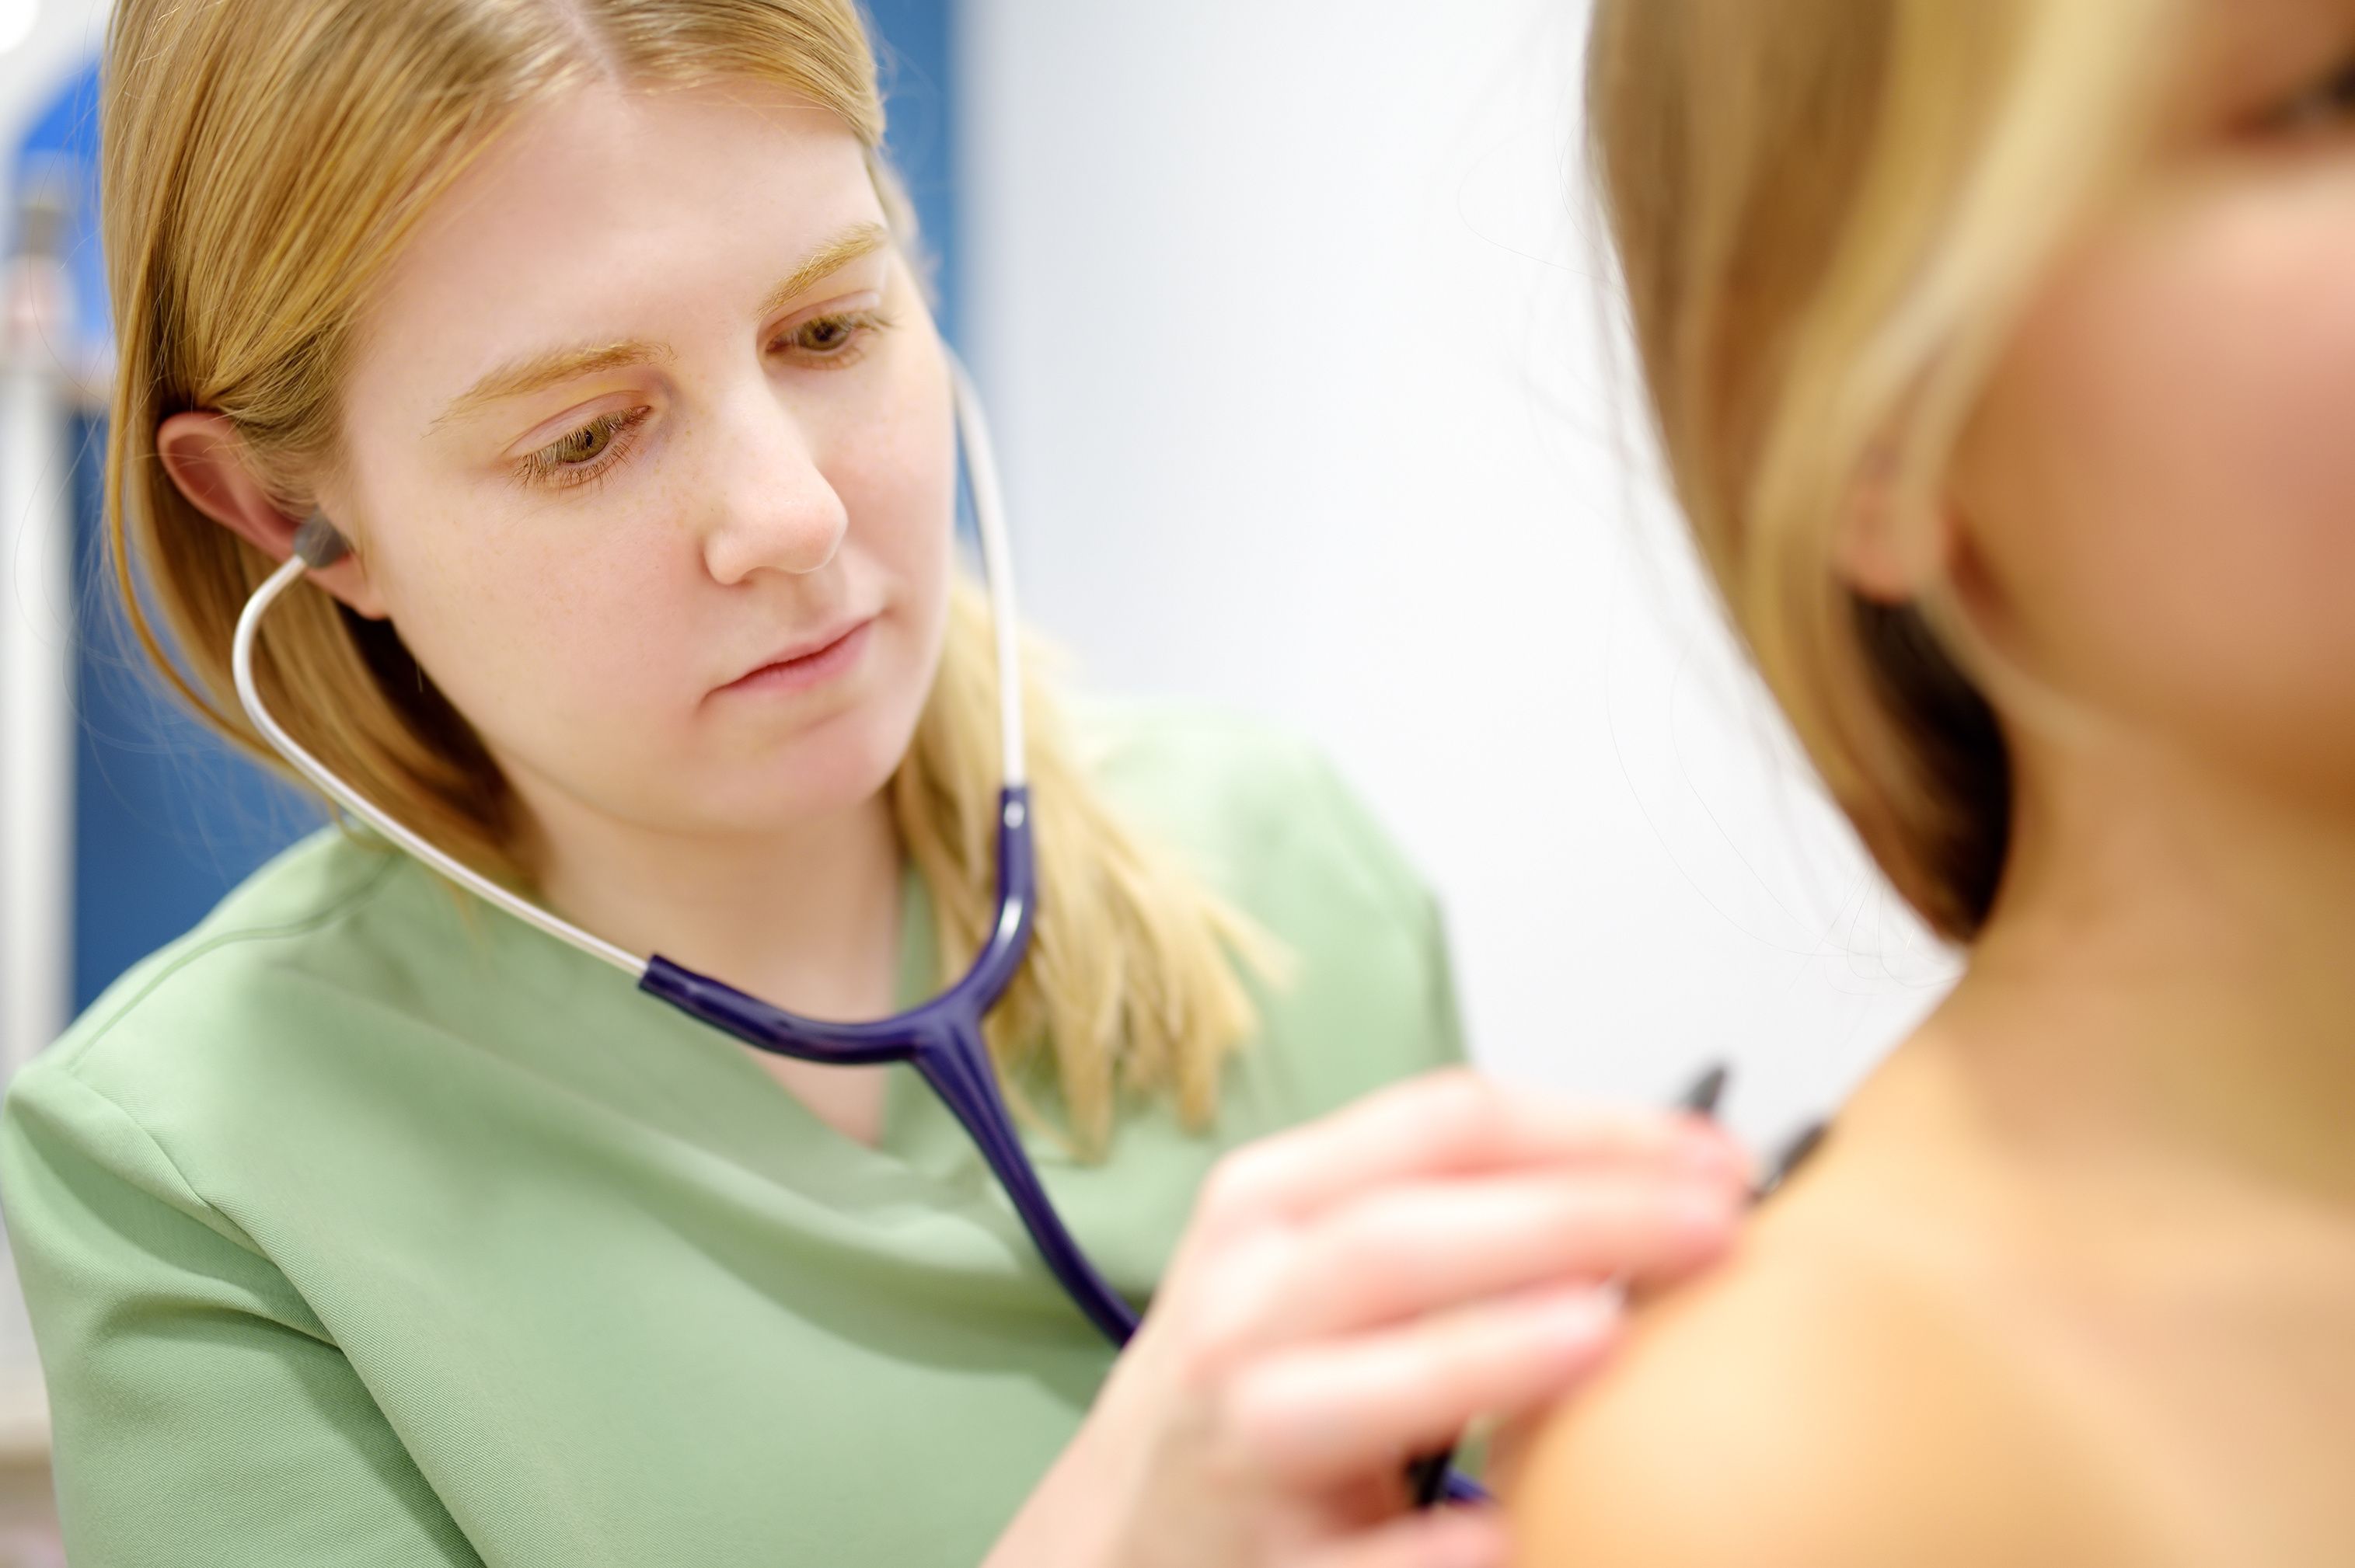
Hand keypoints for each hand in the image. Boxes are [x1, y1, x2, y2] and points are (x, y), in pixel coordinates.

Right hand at [985, 1069, 1748, 1567]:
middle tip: (1716, 1229)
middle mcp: (1244, 1310)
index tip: (1714, 1156)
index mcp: (1269, 1205)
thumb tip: (1658, 1185)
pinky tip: (1507, 1536)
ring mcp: (1238, 1443)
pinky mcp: (1258, 1567)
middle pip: (1402, 1237)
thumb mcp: (1308, 1261)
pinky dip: (1426, 1555)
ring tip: (1607, 1335)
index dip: (1590, 1128)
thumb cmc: (1251, 1387)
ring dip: (1480, 1356)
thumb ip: (1446, 1211)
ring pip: (1351, 1390)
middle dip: (1569, 1219)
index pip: (1441, 1128)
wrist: (1115, 1540)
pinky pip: (1350, 1563)